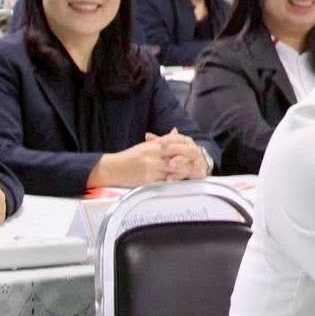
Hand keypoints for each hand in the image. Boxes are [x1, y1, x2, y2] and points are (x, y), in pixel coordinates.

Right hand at [90, 132, 207, 186]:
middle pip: (178, 153)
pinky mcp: (149, 181)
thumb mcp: (146, 146)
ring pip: (175, 168)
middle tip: (201, 160)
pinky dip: (176, 182)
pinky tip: (184, 183)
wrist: (112, 169)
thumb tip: (176, 131)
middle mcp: (154, 155)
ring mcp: (152, 168)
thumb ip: (163, 140)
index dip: (187, 144)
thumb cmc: (129, 158)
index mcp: (154, 145)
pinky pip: (166, 182)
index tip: (196, 148)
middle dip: (192, 156)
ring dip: (188, 171)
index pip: (174, 140)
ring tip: (198, 173)